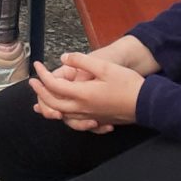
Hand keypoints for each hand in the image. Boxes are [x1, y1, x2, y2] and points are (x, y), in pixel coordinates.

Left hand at [27, 51, 147, 127]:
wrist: (147, 103)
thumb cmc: (127, 84)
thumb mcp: (104, 66)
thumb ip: (81, 61)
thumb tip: (63, 58)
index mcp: (82, 94)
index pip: (54, 86)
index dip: (42, 75)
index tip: (37, 65)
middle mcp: (83, 108)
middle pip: (54, 104)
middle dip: (40, 93)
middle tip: (33, 82)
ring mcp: (90, 116)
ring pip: (63, 115)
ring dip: (50, 107)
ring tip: (41, 100)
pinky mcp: (98, 120)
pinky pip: (75, 121)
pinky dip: (65, 117)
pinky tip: (64, 114)